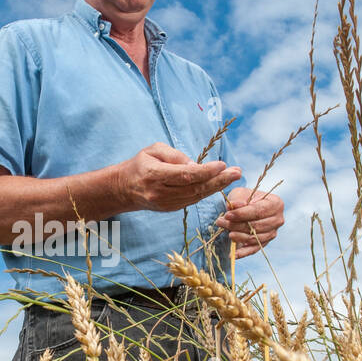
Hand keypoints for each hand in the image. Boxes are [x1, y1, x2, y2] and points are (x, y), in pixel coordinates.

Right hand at [116, 143, 240, 212]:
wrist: (124, 188)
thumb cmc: (140, 164)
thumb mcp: (153, 150)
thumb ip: (174, 155)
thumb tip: (195, 165)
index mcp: (153, 175)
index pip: (184, 175)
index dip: (205, 171)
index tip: (222, 164)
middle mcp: (159, 193)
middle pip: (194, 188)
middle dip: (218, 180)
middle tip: (237, 173)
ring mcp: (165, 204)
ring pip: (196, 196)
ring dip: (216, 187)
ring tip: (233, 177)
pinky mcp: (170, 210)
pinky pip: (192, 201)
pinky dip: (207, 192)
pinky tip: (219, 184)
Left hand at [216, 187, 283, 258]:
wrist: (248, 207)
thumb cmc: (245, 198)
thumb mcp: (241, 193)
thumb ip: (238, 200)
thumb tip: (233, 207)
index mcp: (275, 204)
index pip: (259, 211)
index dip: (242, 214)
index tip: (227, 215)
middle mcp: (278, 220)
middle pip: (256, 226)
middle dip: (237, 225)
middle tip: (221, 222)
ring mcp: (272, 233)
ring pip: (254, 238)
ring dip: (238, 236)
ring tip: (225, 232)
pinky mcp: (265, 243)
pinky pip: (253, 250)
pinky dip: (242, 253)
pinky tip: (232, 255)